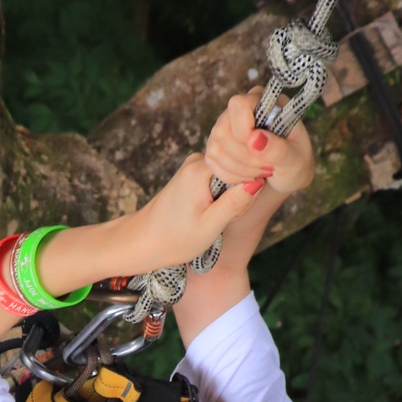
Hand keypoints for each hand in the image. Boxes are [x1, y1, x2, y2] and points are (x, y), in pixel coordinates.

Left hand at [132, 151, 268, 269]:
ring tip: (216, 218)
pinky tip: (209, 213)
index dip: (249, 187)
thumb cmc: (174, 239)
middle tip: (226, 218)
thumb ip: (236, 201)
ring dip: (231, 197)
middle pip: (238, 168)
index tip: (238, 209)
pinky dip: (220, 197)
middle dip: (240, 193)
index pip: (244, 164)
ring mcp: (193, 165)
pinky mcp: (192, 174)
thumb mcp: (210, 226)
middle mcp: (197, 160)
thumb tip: (259, 180)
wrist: (142, 241)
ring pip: (230, 175)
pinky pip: (219, 179)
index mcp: (201, 169)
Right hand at [204, 88, 314, 198]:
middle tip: (268, 168)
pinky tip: (248, 177)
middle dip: (245, 158)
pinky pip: (211, 162)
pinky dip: (231, 176)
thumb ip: (278, 149)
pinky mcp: (215, 146)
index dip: (245, 131)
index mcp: (264, 102)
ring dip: (239, 169)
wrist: (286, 178)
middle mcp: (239, 110)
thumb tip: (254, 138)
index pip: (239, 105)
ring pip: (215, 148)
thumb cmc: (295, 163)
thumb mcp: (295, 159)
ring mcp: (224, 127)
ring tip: (261, 173)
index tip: (262, 151)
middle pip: (222, 131)